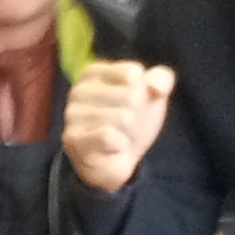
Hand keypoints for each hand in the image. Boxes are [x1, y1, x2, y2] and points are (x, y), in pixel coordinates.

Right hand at [62, 61, 173, 194]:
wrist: (116, 161)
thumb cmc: (132, 122)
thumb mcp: (152, 95)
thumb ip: (162, 79)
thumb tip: (156, 88)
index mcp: (94, 73)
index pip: (133, 73)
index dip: (145, 92)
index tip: (133, 104)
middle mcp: (78, 90)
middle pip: (132, 96)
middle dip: (139, 115)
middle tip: (127, 126)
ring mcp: (72, 115)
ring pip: (124, 118)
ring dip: (130, 132)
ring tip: (119, 136)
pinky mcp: (73, 139)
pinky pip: (109, 136)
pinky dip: (121, 144)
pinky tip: (113, 147)